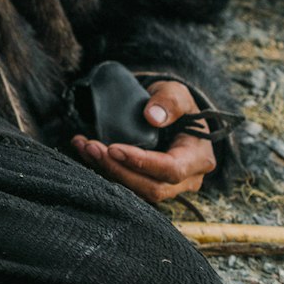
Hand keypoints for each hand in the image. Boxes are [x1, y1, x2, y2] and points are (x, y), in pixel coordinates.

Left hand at [70, 80, 215, 203]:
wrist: (169, 114)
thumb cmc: (176, 104)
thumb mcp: (177, 93)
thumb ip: (170, 101)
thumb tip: (153, 117)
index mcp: (199, 158)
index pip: (171, 169)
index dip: (142, 162)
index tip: (114, 148)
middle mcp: (187, 179)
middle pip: (152, 187)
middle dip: (118, 170)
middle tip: (92, 147)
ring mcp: (169, 187)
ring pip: (137, 191)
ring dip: (107, 171)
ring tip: (84, 147)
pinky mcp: (149, 185)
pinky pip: (127, 185)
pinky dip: (105, 170)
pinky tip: (86, 152)